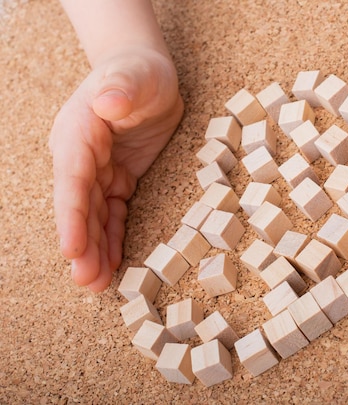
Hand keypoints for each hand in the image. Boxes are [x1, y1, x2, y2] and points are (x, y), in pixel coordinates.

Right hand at [49, 48, 182, 290]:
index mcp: (79, 133)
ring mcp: (98, 171)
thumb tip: (106, 103)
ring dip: (94, 250)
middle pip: (79, 206)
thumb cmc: (139, 72)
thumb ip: (120, 88)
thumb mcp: (135, 75)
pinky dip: (112, 239)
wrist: (147, 75)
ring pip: (93, 216)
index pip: (72, 180)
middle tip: (87, 282)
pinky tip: (111, 265)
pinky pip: (112, 214)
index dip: (71, 216)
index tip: (72, 248)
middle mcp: (82, 157)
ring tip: (96, 285)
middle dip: (82, 245)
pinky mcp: (118, 179)